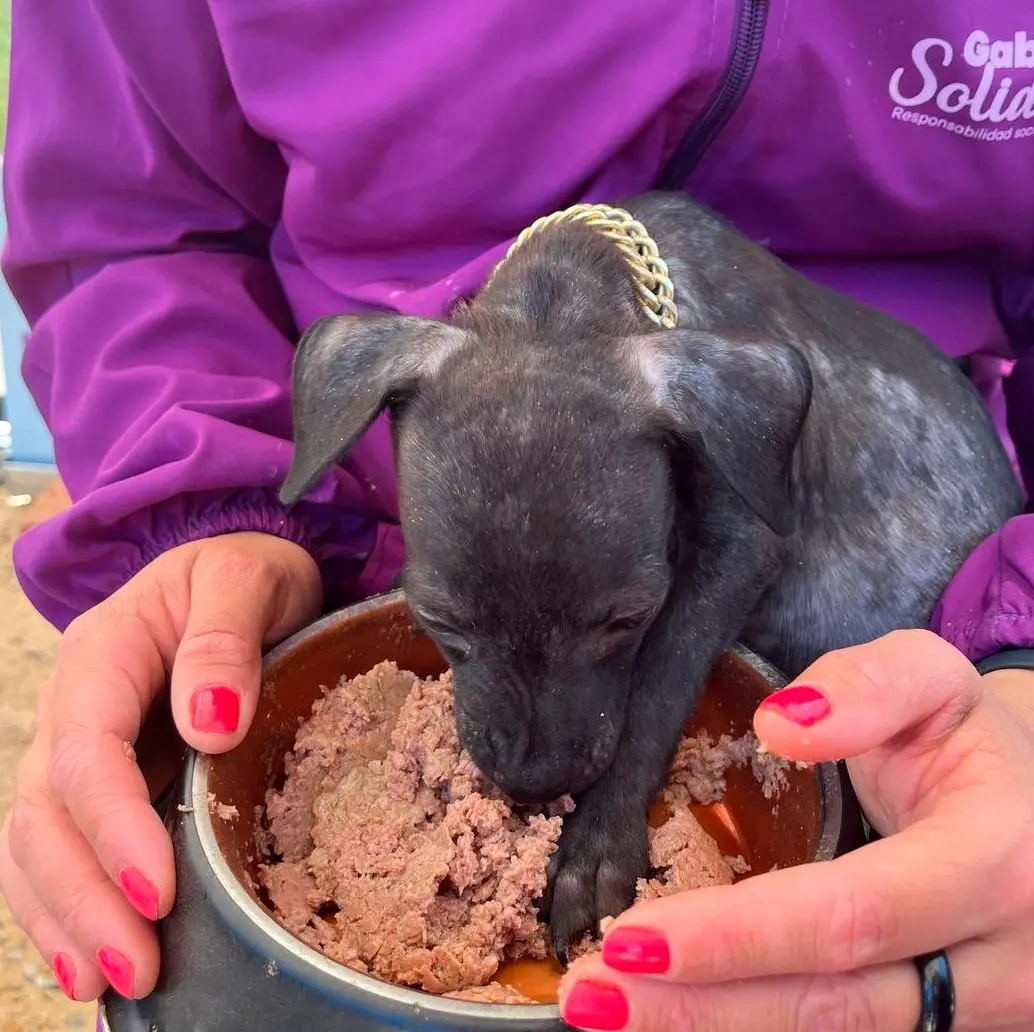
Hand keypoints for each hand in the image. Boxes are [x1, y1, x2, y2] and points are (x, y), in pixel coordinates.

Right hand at [0, 533, 320, 1001]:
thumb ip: (224, 638)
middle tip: (136, 968)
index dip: (113, 827)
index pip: (86, 754)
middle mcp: (77, 709)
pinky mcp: (110, 778)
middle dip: (82, 898)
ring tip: (108, 986)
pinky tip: (95, 960)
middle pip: (46, 814)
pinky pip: (64, 848)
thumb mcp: (248, 576)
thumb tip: (209, 725)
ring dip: (64, 919)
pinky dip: (69, 907)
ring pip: (38, 843)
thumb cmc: (248, 569)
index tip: (157, 892)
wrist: (242, 570)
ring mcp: (83, 747)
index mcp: (104, 656)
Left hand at [558, 629, 1033, 1030]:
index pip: (847, 915)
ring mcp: (986, 1010)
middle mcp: (999, 960)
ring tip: (612, 1014)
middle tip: (589, 997)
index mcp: (993, 862)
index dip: (736, 936)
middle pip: (835, 1007)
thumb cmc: (971, 738)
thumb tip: (781, 723)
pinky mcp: (958, 1027)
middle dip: (698, 1007)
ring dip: (714, 1030)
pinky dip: (758, 1028)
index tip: (628, 935)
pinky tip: (684, 1015)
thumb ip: (868, 685)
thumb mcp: (934, 681)